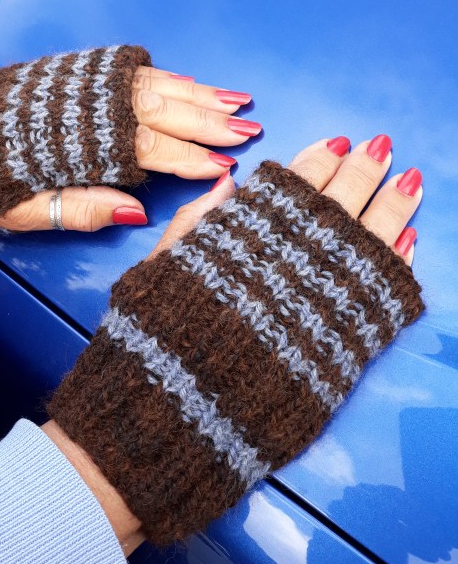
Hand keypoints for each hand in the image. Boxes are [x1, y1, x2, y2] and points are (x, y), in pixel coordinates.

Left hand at [0, 47, 260, 232]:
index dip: (189, 160)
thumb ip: (81, 209)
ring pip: (150, 85)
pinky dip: (163, 75)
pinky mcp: (66, 70)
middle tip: (250, 129)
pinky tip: (187, 80)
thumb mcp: (20, 213)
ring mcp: (76, 85)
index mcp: (75, 147)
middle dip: (208, 121)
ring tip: (236, 101)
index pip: (148, 151)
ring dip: (196, 93)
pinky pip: (126, 70)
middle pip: (160, 111)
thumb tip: (137, 214)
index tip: (226, 168)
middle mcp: (83, 109)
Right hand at [47, 135, 423, 545]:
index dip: (320, 159)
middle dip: (365, 171)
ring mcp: (321, 304)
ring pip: (371, 241)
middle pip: (339, 203)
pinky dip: (398, 266)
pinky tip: (409, 244)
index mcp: (243, 236)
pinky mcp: (342, 348)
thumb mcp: (156, 270)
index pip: (293, 183)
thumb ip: (196, 222)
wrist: (169, 419)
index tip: (339, 143)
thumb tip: (231, 182)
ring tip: (410, 184)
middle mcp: (288, 262)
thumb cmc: (153, 343)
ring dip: (394, 208)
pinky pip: (383, 297)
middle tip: (382, 149)